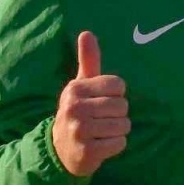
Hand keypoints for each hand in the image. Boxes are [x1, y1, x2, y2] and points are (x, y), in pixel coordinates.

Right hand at [51, 31, 129, 177]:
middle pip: (123, 106)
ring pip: (124, 125)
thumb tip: (87, 32)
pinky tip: (100, 145)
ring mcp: (79, 131)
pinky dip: (115, 146)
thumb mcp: (80, 85)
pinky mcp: (87, 152)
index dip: (116, 95)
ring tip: (100, 132)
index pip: (119, 86)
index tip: (101, 102)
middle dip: (118, 115)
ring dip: (117, 131)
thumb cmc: (78, 111)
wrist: (60, 150)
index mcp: (75, 89)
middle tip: (100, 120)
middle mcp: (75, 108)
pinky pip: (120, 143)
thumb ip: (87, 60)